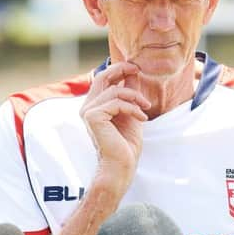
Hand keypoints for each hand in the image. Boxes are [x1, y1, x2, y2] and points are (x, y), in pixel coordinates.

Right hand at [79, 62, 150, 198]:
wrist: (122, 166)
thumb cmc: (126, 144)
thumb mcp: (132, 112)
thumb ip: (130, 93)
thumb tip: (133, 72)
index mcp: (95, 105)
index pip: (103, 78)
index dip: (118, 68)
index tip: (135, 68)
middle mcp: (88, 107)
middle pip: (102, 76)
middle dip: (122, 69)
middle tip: (138, 70)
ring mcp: (88, 112)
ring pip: (114, 91)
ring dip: (135, 97)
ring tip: (146, 108)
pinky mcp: (93, 117)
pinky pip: (116, 103)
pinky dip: (132, 108)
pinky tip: (142, 118)